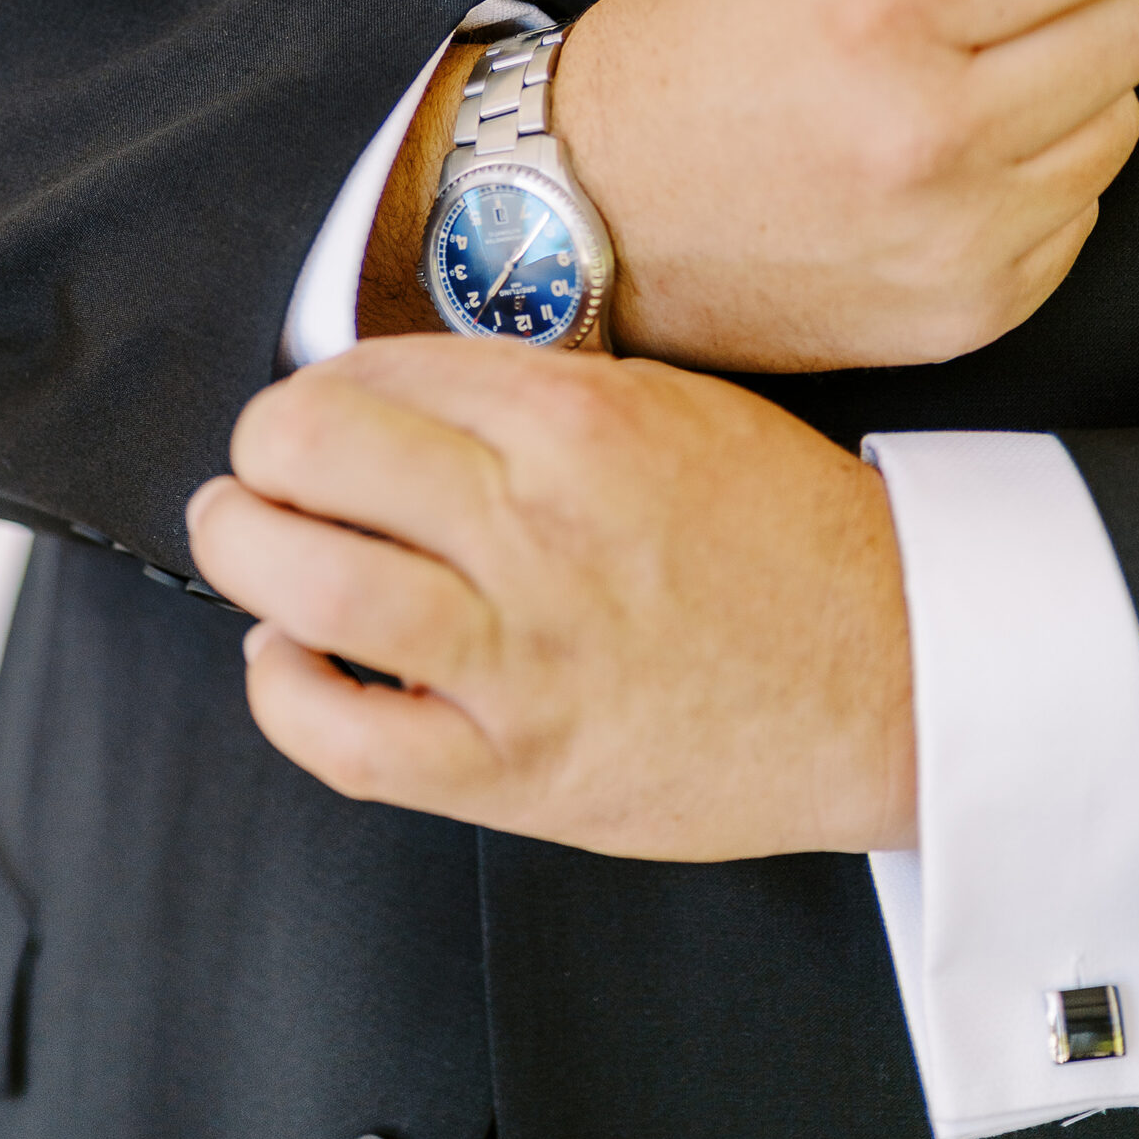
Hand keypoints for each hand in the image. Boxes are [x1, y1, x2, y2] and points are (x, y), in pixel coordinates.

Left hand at [188, 335, 914, 858]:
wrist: (895, 673)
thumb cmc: (783, 537)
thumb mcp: (667, 404)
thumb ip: (529, 394)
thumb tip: (392, 391)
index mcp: (576, 420)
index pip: (377, 369)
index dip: (320, 381)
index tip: (317, 401)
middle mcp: (539, 525)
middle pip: (318, 453)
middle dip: (261, 447)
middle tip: (262, 461)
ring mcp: (524, 654)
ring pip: (315, 586)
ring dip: (244, 550)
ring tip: (243, 537)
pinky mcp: (519, 769)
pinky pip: (349, 739)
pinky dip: (284, 691)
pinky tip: (285, 655)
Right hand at [553, 0, 1138, 370]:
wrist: (592, 210)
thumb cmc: (690, 50)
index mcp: (877, 4)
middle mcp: (924, 128)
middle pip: (1127, 27)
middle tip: (981, 1)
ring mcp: (952, 234)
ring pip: (1118, 125)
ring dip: (1060, 92)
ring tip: (946, 88)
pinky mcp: (967, 312)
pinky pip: (1081, 215)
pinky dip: (1033, 180)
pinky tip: (939, 165)